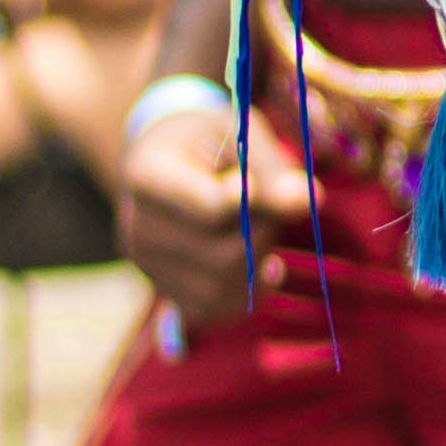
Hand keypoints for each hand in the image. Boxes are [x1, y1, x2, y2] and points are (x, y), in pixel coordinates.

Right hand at [120, 85, 315, 327]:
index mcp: (149, 175)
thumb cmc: (210, 141)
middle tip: (275, 207)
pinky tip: (264, 265)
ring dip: (260, 262)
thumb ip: (274, 170)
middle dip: (265, 233)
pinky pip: (216, 310)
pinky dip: (251, 293)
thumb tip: (308, 201)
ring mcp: (148, 265)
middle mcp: (138, 226)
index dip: (251, 204)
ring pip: (221, 288)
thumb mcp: (241, 135)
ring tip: (266, 230)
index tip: (256, 185)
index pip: (210, 208)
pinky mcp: (166, 290)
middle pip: (221, 254)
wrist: (166, 159)